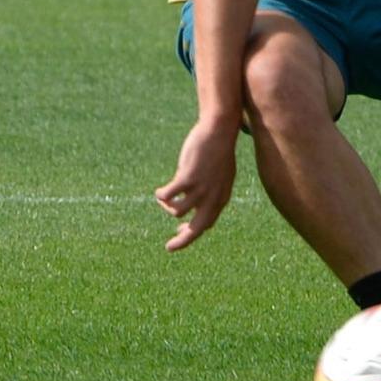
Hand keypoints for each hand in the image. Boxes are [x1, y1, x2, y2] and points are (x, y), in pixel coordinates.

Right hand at [154, 119, 239, 251]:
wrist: (219, 132)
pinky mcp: (187, 179)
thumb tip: (193, 206)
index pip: (207, 224)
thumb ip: (210, 192)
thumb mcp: (219, 176)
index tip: (180, 230)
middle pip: (196, 229)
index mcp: (221, 198)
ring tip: (164, 197)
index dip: (192, 231)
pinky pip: (167, 196)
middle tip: (169, 248)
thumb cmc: (217, 153)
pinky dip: (161, 195)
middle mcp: (213, 198)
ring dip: (167, 205)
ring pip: (177, 211)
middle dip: (182, 241)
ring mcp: (201, 190)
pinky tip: (160, 191)